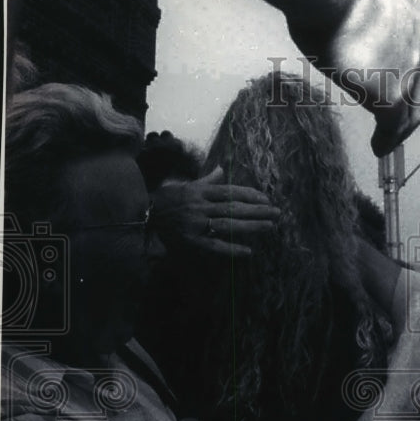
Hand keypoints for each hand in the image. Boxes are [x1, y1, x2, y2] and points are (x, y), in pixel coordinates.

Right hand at [151, 166, 279, 256]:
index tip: (267, 199)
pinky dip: (232, 249)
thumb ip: (207, 179)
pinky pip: (215, 245)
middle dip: (257, 210)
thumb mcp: (187, 185)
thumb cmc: (167, 199)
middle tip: (277, 213)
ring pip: (228, 224)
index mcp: (200, 191)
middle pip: (234, 208)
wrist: (142, 214)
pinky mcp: (192, 240)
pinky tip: (248, 251)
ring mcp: (196, 223)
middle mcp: (200, 206)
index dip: (250, 195)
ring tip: (270, 227)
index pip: (231, 191)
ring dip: (251, 226)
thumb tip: (221, 169)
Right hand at [287, 0, 419, 156]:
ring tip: (391, 140)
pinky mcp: (390, 95)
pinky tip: (379, 148)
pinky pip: (393, 126)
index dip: (414, 68)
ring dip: (404, 125)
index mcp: (413, 14)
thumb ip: (360, 3)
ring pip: (415, 107)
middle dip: (417, 104)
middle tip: (404, 121)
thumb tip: (340, 0)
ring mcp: (409, 71)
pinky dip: (388, 139)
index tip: (405, 79)